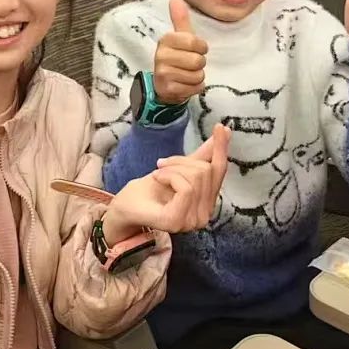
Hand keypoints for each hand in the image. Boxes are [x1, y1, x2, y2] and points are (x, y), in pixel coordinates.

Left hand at [103, 123, 230, 239]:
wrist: (125, 205)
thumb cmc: (149, 189)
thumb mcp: (178, 167)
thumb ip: (202, 155)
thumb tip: (224, 132)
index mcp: (206, 203)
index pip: (219, 171)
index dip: (221, 149)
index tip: (220, 127)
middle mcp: (204, 216)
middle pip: (206, 171)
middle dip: (181, 161)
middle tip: (162, 164)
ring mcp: (192, 221)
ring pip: (197, 177)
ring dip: (172, 168)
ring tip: (158, 173)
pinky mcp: (178, 221)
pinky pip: (186, 187)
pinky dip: (169, 176)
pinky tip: (157, 178)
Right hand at [153, 0, 207, 104]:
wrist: (164, 86)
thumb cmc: (176, 58)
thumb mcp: (179, 38)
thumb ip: (180, 19)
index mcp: (166, 40)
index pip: (194, 41)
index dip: (201, 47)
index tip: (197, 50)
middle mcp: (161, 56)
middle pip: (198, 60)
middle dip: (199, 64)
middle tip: (190, 64)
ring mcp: (164, 74)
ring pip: (198, 75)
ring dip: (197, 76)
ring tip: (187, 75)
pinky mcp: (169, 89)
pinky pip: (195, 88)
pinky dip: (195, 87)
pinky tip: (186, 84)